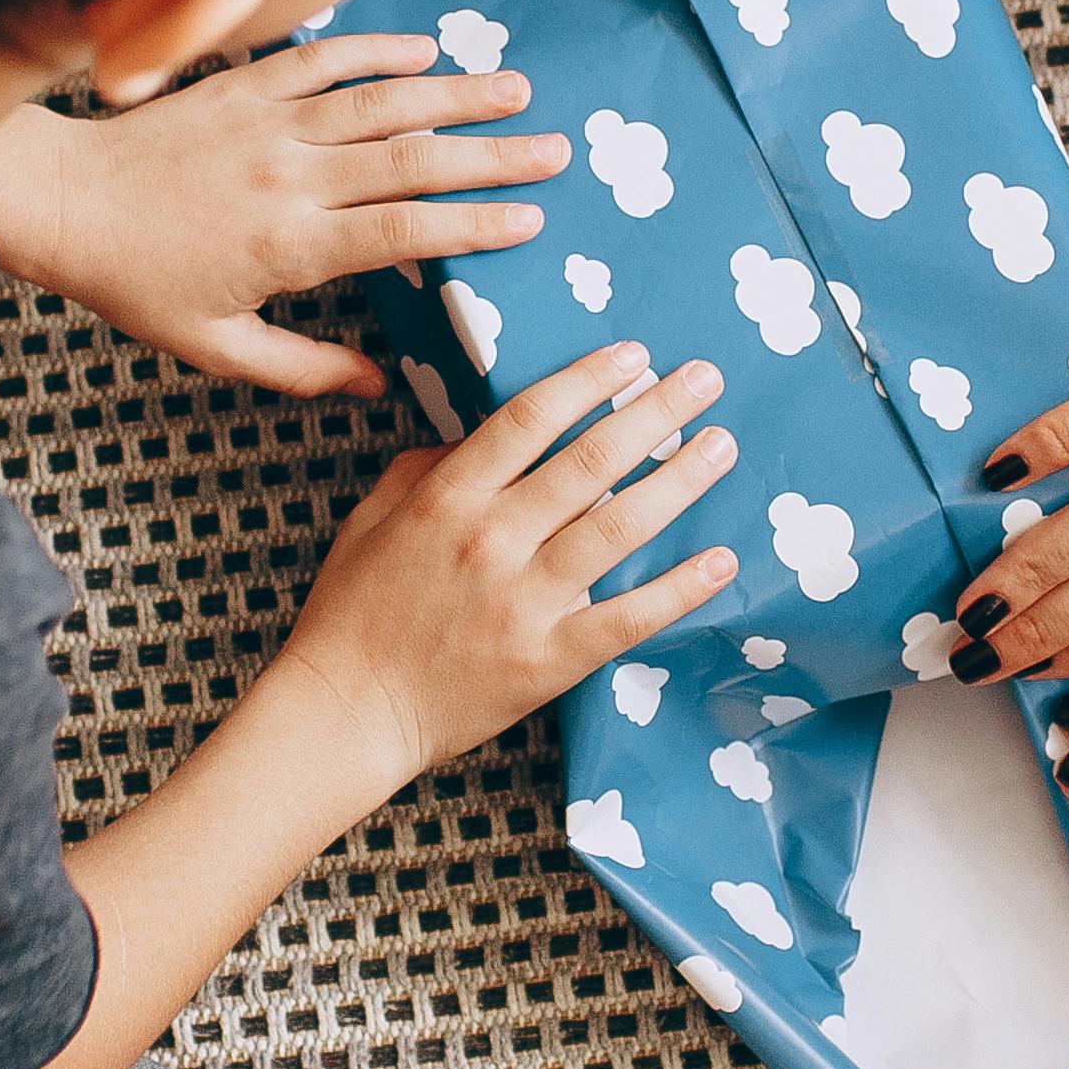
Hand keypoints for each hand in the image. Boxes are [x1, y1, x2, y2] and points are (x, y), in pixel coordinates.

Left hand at [0, 37, 563, 397]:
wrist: (65, 204)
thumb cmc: (137, 285)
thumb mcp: (217, 348)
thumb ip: (303, 370)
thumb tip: (380, 386)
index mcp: (289, 246)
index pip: (402, 233)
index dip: (471, 225)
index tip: (530, 220)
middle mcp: (289, 178)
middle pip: (410, 161)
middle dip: (490, 154)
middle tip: (554, 150)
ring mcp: (267, 124)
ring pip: (378, 102)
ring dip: (453, 92)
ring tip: (514, 87)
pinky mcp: (243, 88)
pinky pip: (322, 60)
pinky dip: (376, 50)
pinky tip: (425, 48)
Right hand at [275, 343, 743, 791]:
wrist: (345, 713)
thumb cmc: (352, 612)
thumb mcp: (371, 518)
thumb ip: (428, 466)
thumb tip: (484, 433)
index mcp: (446, 498)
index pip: (531, 417)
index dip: (589, 379)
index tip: (636, 356)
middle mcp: (491, 540)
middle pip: (591, 460)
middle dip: (656, 412)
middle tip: (703, 379)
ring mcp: (523, 603)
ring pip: (619, 526)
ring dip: (679, 480)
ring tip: (721, 446)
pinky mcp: (549, 661)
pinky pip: (629, 618)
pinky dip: (681, 589)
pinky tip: (722, 561)